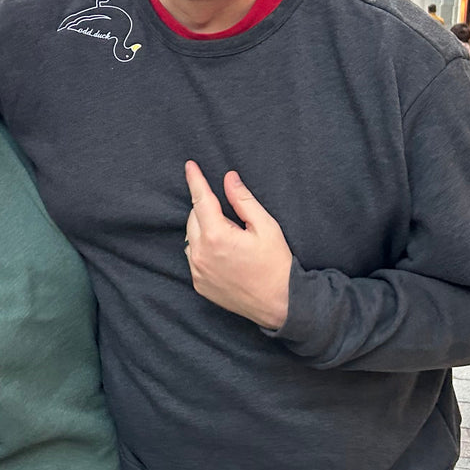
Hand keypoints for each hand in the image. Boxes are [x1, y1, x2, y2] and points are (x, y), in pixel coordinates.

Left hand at [183, 161, 292, 329]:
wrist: (280, 304)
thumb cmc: (276, 264)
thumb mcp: (266, 226)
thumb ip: (243, 200)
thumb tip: (228, 178)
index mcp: (217, 236)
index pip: (201, 199)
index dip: (195, 180)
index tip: (189, 166)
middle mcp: (201, 254)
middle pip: (194, 217)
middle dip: (207, 208)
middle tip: (232, 217)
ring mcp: (198, 271)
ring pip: (191, 237)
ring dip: (203, 228)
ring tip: (229, 236)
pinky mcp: (199, 284)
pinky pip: (194, 257)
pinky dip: (203, 248)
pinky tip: (223, 253)